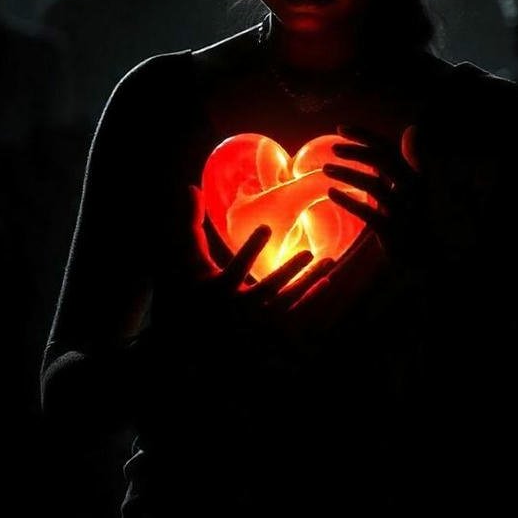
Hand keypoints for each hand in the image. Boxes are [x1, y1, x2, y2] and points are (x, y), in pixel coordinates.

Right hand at [184, 184, 333, 350]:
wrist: (198, 331)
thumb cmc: (195, 285)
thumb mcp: (190, 256)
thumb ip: (192, 222)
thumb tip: (191, 185)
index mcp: (217, 288)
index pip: (236, 268)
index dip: (251, 248)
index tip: (267, 227)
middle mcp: (237, 308)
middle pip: (267, 290)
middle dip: (288, 272)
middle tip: (308, 252)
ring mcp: (255, 321)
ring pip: (286, 302)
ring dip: (308, 282)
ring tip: (327, 261)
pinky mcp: (267, 329)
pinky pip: (293, 314)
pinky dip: (309, 298)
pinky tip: (325, 280)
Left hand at [323, 124, 425, 273]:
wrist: (423, 252)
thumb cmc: (414, 214)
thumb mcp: (415, 184)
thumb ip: (410, 157)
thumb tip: (411, 128)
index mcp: (413, 175)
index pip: (387, 147)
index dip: (364, 135)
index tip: (340, 128)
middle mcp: (410, 189)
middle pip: (384, 161)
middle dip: (356, 151)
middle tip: (333, 148)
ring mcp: (402, 210)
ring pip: (374, 186)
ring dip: (347, 174)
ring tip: (325, 169)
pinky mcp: (392, 229)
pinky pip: (368, 213)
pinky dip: (348, 201)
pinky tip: (331, 193)